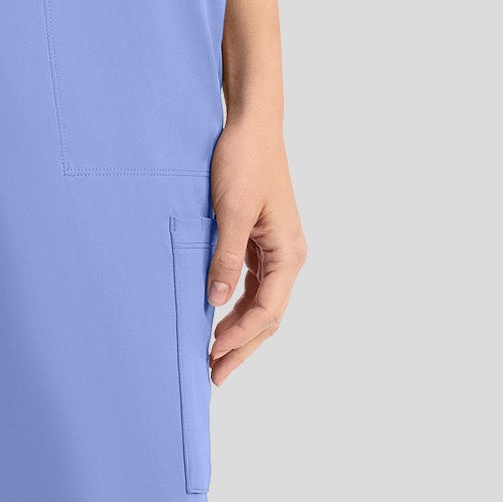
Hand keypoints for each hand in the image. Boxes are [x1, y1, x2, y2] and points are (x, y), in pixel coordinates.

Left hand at [206, 114, 306, 383]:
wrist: (252, 126)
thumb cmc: (244, 162)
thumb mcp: (231, 212)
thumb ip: (225, 258)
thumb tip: (216, 303)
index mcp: (288, 252)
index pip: (267, 310)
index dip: (240, 337)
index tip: (213, 354)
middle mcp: (289, 256)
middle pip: (268, 317)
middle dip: (242, 348)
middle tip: (214, 376)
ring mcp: (278, 252)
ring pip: (262, 306)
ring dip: (240, 333)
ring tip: (214, 357)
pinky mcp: (264, 244)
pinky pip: (255, 288)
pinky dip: (238, 310)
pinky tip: (219, 323)